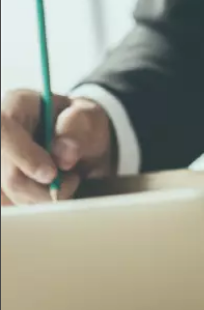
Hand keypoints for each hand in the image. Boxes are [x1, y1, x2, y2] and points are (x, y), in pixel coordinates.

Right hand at [0, 90, 114, 204]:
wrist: (82, 142)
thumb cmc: (83, 124)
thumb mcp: (89, 116)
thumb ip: (77, 128)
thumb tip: (64, 154)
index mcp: (17, 104)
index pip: (4, 130)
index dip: (23, 156)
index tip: (51, 174)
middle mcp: (1, 134)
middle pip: (5, 173)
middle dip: (39, 188)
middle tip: (70, 182)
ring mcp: (0, 160)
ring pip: (7, 194)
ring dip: (41, 198)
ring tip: (66, 182)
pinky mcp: (1, 184)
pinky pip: (12, 203)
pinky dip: (36, 204)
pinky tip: (50, 192)